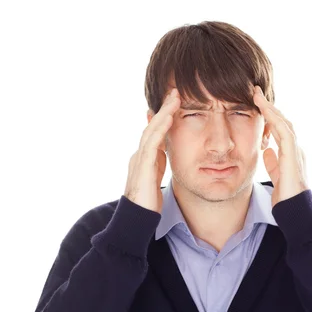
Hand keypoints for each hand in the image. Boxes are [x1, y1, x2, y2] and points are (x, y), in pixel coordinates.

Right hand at [123, 87, 179, 213]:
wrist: (136, 220)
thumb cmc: (147, 203)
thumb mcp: (155, 179)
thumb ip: (158, 164)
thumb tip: (164, 151)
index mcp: (144, 158)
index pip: (155, 133)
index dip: (164, 118)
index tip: (175, 103)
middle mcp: (139, 155)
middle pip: (152, 126)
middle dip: (164, 109)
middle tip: (175, 91)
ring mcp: (139, 159)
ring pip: (152, 130)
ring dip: (164, 112)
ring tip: (175, 97)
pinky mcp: (142, 166)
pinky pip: (152, 142)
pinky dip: (161, 128)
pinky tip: (170, 117)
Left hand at [253, 85, 308, 206]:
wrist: (295, 213)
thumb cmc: (286, 198)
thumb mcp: (276, 176)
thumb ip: (273, 163)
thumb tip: (267, 150)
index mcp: (290, 154)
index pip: (279, 129)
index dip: (268, 116)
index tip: (256, 104)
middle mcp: (295, 150)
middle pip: (282, 122)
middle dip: (269, 106)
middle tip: (255, 91)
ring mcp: (296, 152)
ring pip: (284, 123)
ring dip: (270, 108)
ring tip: (257, 95)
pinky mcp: (293, 156)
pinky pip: (284, 131)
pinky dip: (275, 119)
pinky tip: (264, 109)